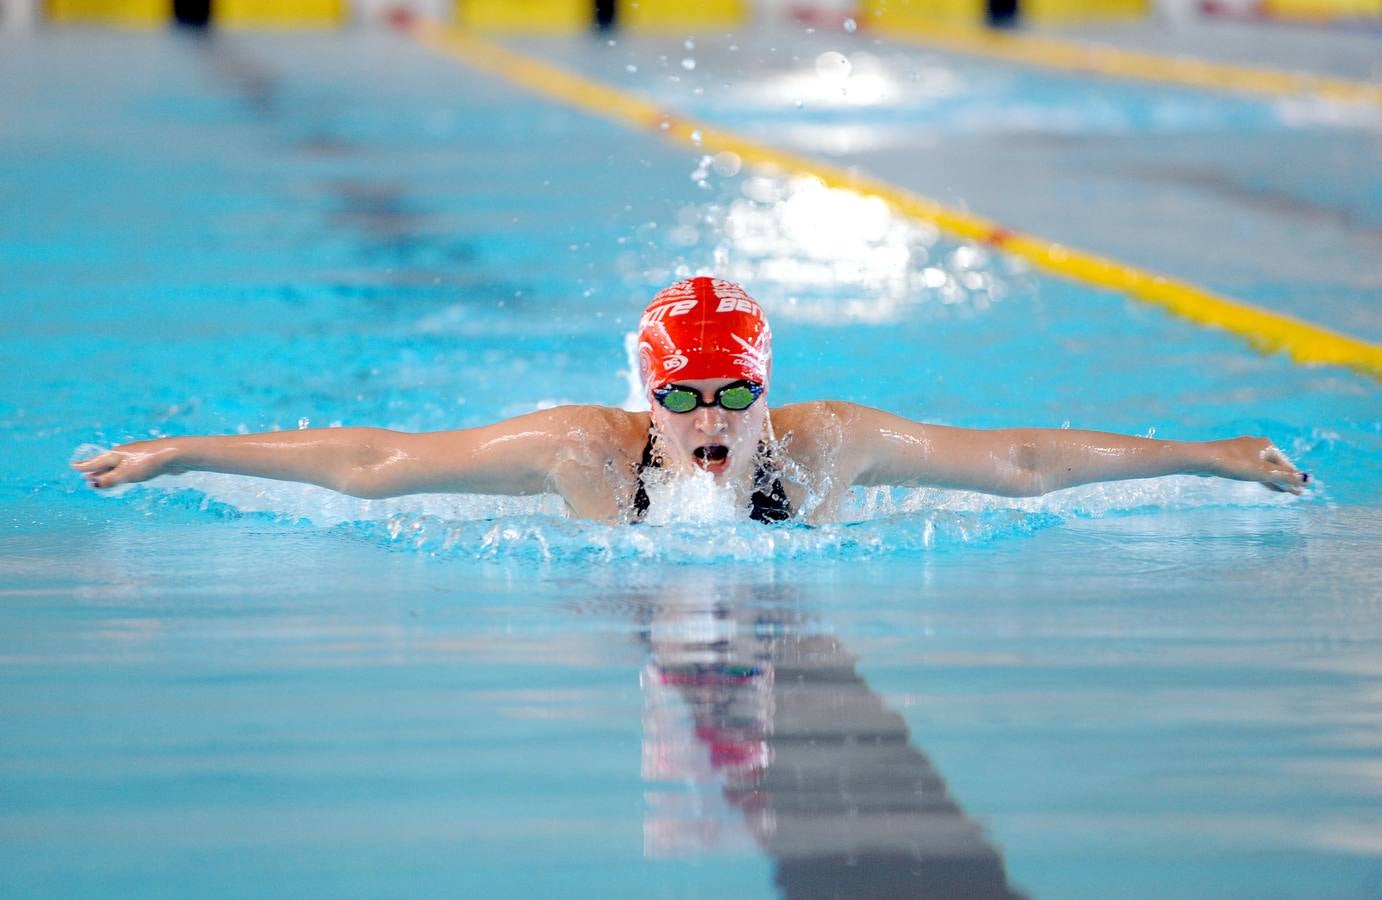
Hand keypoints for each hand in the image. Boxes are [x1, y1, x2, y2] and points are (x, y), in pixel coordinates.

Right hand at [71, 440, 185, 489]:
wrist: (175, 454)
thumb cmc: (148, 463)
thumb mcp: (125, 474)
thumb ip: (109, 479)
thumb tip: (93, 483)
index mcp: (115, 454)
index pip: (95, 462)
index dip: (85, 466)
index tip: (73, 466)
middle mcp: (124, 453)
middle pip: (106, 462)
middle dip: (95, 469)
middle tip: (85, 474)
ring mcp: (136, 455)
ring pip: (118, 464)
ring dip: (108, 471)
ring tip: (102, 476)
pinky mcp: (148, 460)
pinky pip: (129, 466)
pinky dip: (122, 471)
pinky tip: (126, 473)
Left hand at [1207, 437, 1309, 494]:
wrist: (1203, 458)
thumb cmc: (1235, 464)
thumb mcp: (1263, 473)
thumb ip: (1285, 477)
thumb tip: (1308, 480)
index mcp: (1266, 445)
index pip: (1286, 464)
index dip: (1294, 478)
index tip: (1302, 491)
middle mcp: (1256, 445)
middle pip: (1274, 466)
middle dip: (1284, 480)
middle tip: (1295, 494)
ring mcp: (1242, 451)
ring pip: (1262, 468)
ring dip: (1272, 480)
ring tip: (1281, 491)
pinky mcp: (1231, 458)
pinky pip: (1250, 469)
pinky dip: (1259, 477)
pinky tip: (1261, 483)